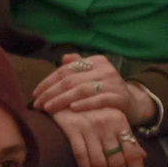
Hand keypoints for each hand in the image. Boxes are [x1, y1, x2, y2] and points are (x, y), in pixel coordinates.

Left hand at [33, 54, 156, 126]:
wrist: (132, 103)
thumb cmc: (104, 89)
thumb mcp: (92, 75)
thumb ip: (78, 66)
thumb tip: (65, 58)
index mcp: (96, 61)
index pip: (66, 70)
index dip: (48, 82)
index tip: (35, 94)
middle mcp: (105, 69)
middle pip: (71, 80)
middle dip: (51, 93)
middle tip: (37, 104)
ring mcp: (113, 83)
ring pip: (82, 90)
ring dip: (62, 99)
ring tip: (48, 108)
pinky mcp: (119, 98)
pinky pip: (99, 100)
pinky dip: (85, 104)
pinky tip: (72, 108)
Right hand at [50, 107, 146, 166]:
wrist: (65, 93)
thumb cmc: (91, 109)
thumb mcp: (112, 119)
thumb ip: (126, 137)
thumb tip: (142, 157)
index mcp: (120, 123)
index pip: (133, 154)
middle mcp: (107, 126)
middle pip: (118, 161)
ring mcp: (89, 128)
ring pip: (100, 162)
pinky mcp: (72, 129)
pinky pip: (81, 154)